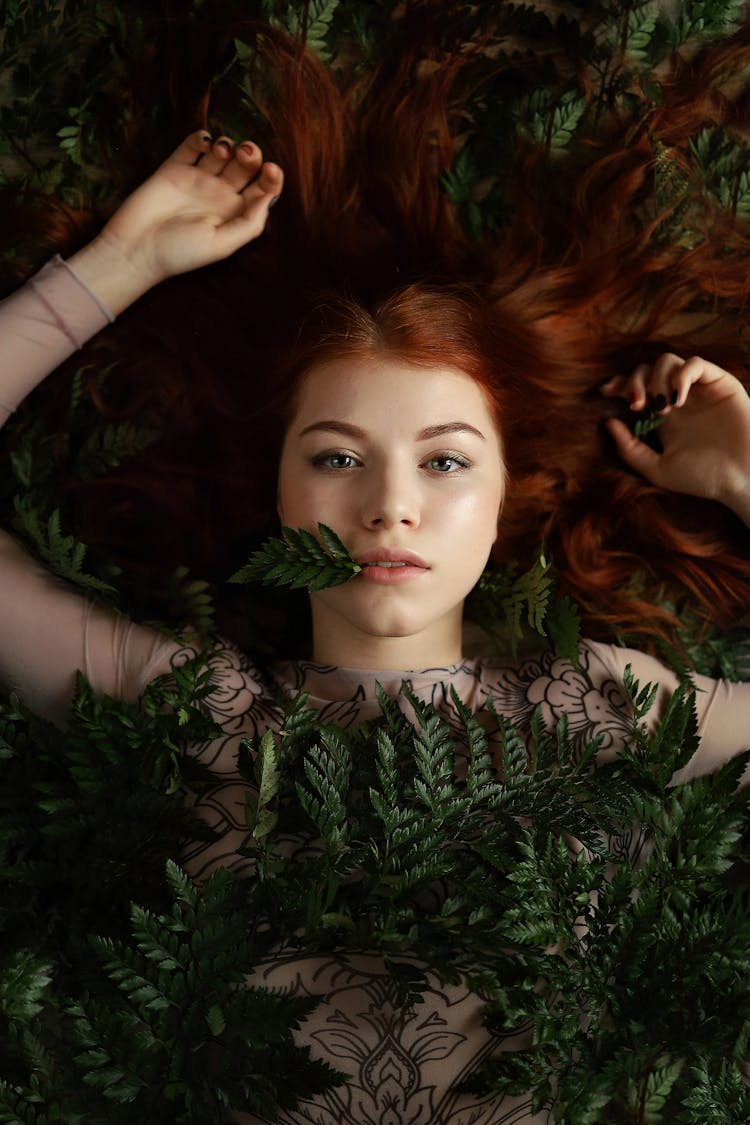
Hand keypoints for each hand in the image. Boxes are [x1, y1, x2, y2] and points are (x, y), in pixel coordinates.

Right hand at [69, 132, 283, 310]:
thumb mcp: (222, 245)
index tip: (270, 170)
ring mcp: (197, 180)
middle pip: (246, 167)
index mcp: (234, 215)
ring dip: (228, 145)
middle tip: (245, 154)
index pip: (262, 189)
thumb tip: (270, 195)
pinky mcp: (174, 168)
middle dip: (252, 155)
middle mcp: (219, 196)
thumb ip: (249, 222)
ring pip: (222, 152)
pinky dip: (201, 138)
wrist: (136, 248)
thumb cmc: (180, 253)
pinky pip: (192, 146)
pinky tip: (204, 143)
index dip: (272, 177)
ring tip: (221, 152)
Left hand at [601, 353, 749, 523]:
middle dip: (634, 382)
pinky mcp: (720, 383)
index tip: (606, 393)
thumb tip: (608, 422)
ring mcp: (698, 389)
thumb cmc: (703, 478)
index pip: (634, 387)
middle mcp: (678, 398)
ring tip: (662, 408)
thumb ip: (630, 448)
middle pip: (646, 370)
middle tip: (637, 405)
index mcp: (661, 416)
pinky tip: (679, 400)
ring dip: (657, 380)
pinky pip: (695, 364)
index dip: (619, 384)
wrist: (741, 479)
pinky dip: (681, 376)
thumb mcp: (657, 469)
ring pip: (667, 361)